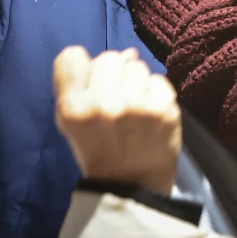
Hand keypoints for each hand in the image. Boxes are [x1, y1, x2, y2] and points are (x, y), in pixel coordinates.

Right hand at [53, 47, 181, 193]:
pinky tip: (151, 111)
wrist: (132, 184)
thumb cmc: (99, 149)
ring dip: (136, 82)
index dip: (84, 66)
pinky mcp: (164, 109)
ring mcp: (136, 106)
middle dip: (114, 74)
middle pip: (109, 58)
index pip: (72, 57)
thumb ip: (81, 84)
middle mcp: (103, 104)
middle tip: (117, 99)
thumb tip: (126, 53)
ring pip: (137, 66)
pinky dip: (156, 92)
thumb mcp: (72, 122)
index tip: (91, 82)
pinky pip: (159, 79)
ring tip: (134, 108)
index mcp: (73, 109)